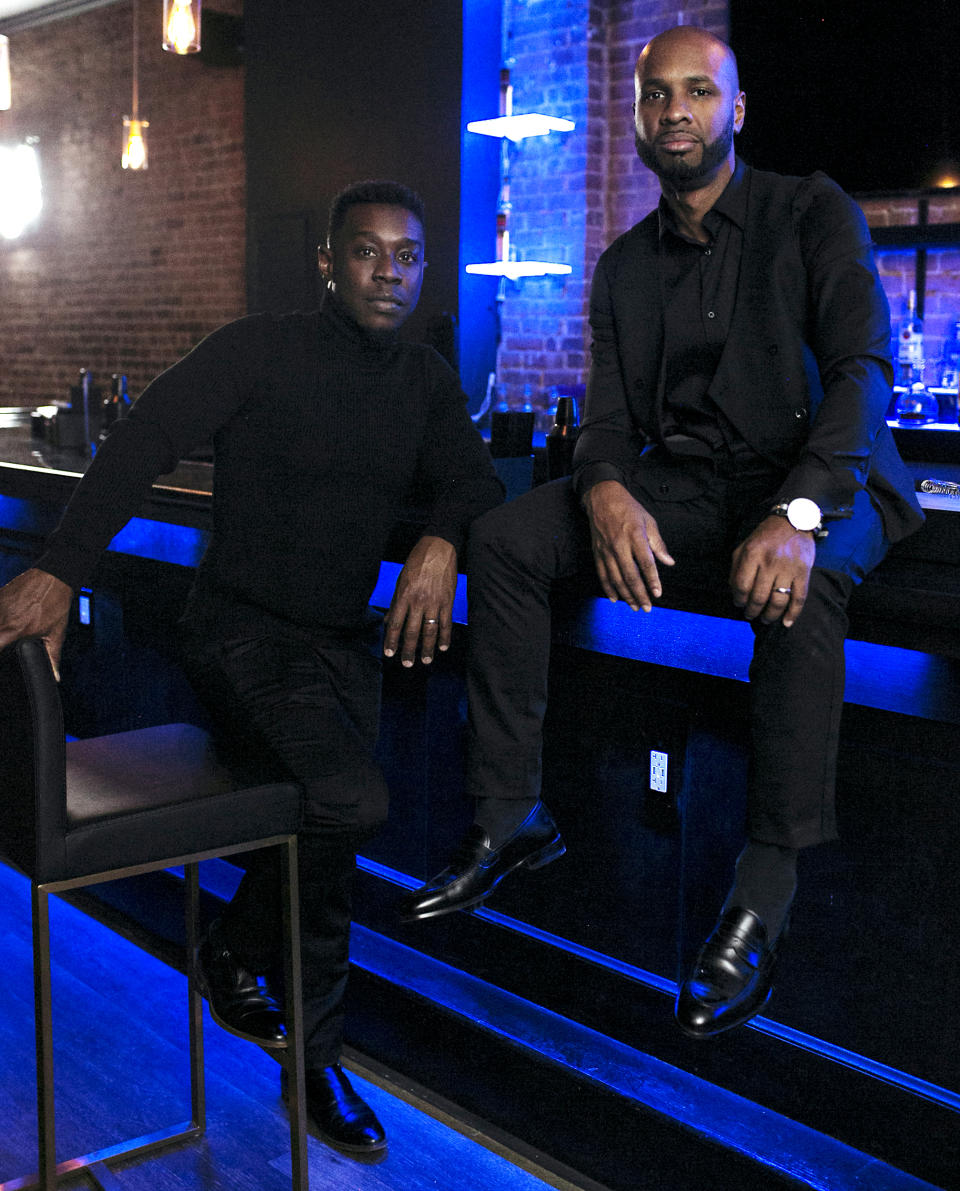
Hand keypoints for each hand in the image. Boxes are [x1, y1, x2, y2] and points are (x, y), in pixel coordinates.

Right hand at [0, 568, 73, 679]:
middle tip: (8, 642)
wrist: (53, 577)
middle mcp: (1, 619)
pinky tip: (7, 619)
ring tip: (11, 630)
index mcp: (13, 631)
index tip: (3, 659)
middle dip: (0, 641)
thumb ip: (53, 657)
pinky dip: (0, 617)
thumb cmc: (55, 604)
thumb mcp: (56, 634)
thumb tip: (55, 677)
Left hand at [383, 536, 456, 666]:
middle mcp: (418, 602)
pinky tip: (443, 647)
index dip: (391, 641)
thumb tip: (388, 621)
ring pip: (430, 631)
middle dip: (408, 650)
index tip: (389, 653)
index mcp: (404, 596)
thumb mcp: (401, 580)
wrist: (439, 549)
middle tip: (407, 664)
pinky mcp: (448, 601)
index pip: (395, 624)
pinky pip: (446, 623)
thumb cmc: (417, 563)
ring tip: (425, 660)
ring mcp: (434, 603)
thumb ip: (396, 602)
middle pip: (412, 632)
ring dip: (427, 648)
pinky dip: (445, 637)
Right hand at [582, 480, 674, 610]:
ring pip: (616, 578)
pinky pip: (602, 574)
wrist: (602, 498)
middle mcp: (619, 544)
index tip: (658, 593)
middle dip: (639, 594)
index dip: (652, 580)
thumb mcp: (648, 521)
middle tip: (647, 607)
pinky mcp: (597, 552)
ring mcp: (606, 550)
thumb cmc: (629, 509)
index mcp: (635, 535)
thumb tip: (669, 562)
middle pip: (630, 575)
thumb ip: (658, 544)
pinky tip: (615, 599)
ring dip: (626, 595)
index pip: (646, 563)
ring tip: (635, 607)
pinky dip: (608, 588)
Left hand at [729, 516, 814, 626]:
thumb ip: (736, 568)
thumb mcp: (745, 546)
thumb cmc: (765, 537)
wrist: (794, 521)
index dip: (739, 600)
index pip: (742, 586)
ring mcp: (789, 568)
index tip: (739, 604)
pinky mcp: (804, 572)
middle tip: (750, 615)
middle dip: (753, 611)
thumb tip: (734, 593)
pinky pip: (799, 598)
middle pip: (759, 597)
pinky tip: (786, 622)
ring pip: (778, 600)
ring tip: (765, 620)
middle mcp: (770, 562)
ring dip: (770, 615)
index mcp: (753, 554)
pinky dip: (793, 614)